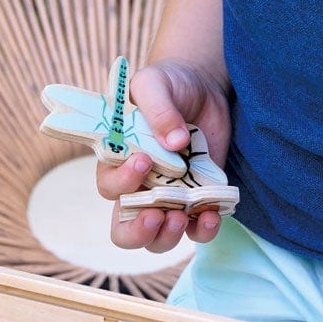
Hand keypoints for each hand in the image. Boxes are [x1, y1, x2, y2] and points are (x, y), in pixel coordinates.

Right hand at [94, 60, 231, 253]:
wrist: (202, 85)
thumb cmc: (167, 83)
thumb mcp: (155, 83)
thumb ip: (158, 108)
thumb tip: (175, 142)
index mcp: (119, 160)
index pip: (109, 187)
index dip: (121, 183)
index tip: (143, 161)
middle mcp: (140, 186)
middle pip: (124, 229)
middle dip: (137, 232)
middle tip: (155, 216)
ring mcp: (170, 196)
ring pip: (159, 238)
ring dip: (168, 237)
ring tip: (182, 218)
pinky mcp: (199, 198)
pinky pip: (198, 228)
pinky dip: (204, 230)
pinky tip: (213, 214)